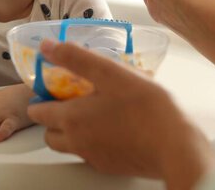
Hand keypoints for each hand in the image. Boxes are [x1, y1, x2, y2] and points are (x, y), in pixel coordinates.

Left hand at [27, 40, 214, 186]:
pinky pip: (91, 153)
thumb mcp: (110, 72)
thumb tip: (47, 47)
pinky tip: (113, 125)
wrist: (177, 148)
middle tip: (72, 98)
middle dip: (53, 117)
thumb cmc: (146, 108)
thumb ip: (76, 58)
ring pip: (70, 145)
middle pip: (50, 133)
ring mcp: (94, 158)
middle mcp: (77, 143)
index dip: (41, 97)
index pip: (38, 112)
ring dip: (72, 130)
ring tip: (95, 109)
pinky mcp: (111, 166)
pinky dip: (92, 139)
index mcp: (71, 119)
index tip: (53, 85)